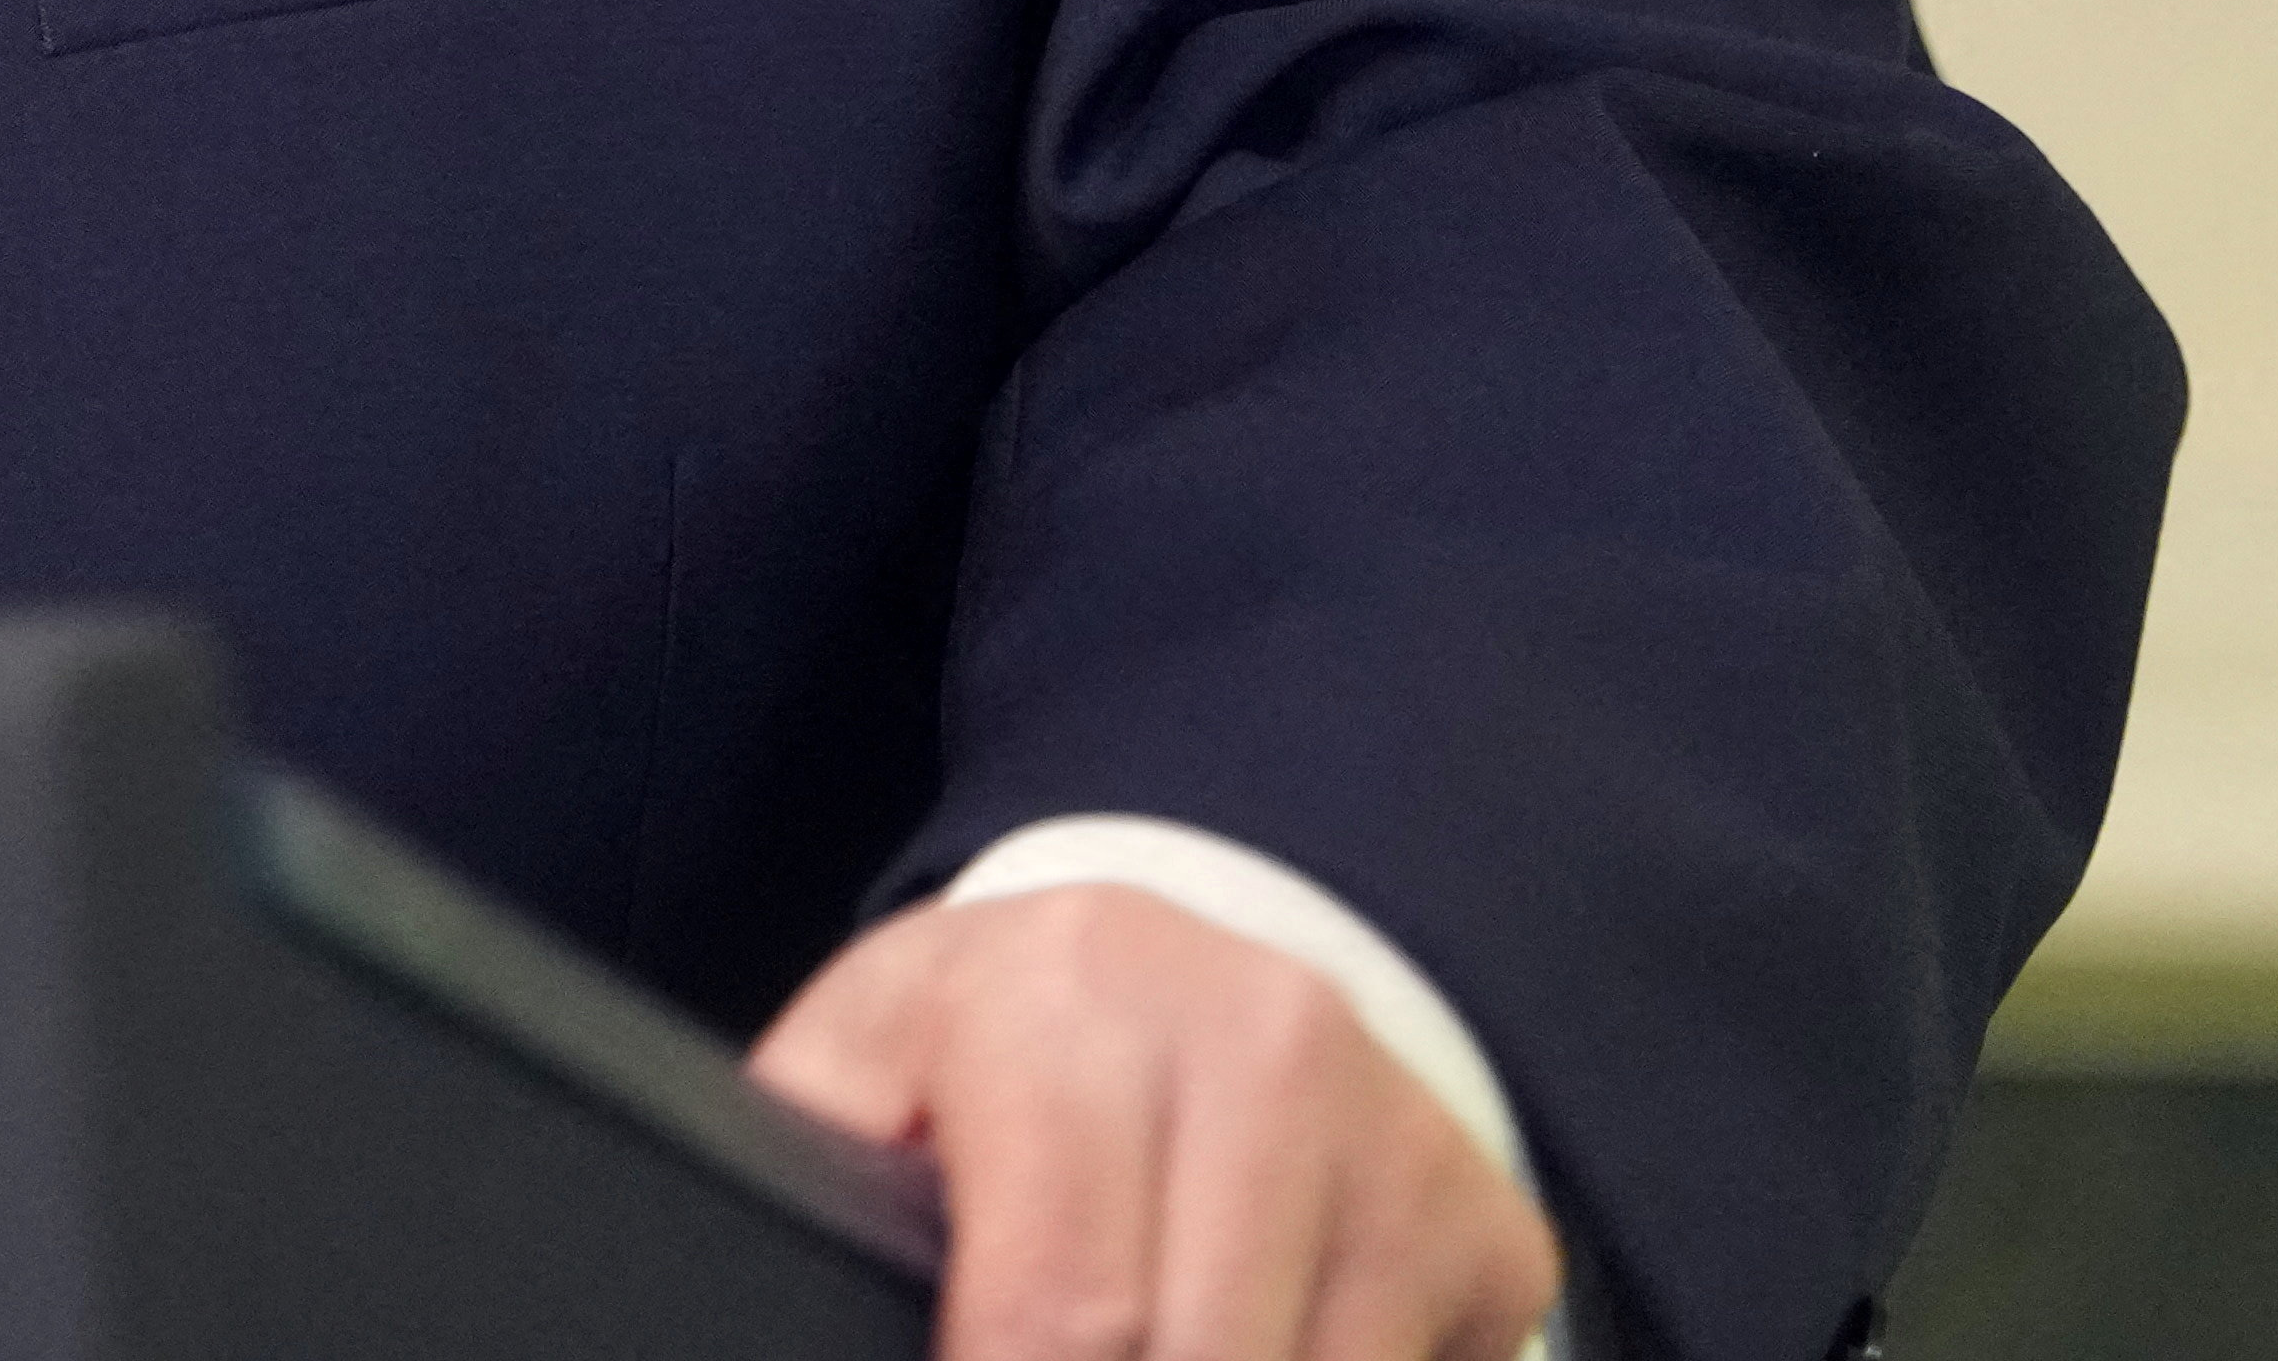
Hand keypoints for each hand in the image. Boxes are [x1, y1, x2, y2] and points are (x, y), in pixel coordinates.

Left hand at [749, 879, 1561, 1360]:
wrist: (1158, 955)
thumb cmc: (989, 1041)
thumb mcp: (866, 1067)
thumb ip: (821, 1181)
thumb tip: (789, 1299)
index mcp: (1073, 1002)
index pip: (1061, 1313)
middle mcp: (1263, 1046)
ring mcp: (1396, 1137)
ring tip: (1150, 1342)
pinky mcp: (1488, 1225)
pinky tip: (1258, 1342)